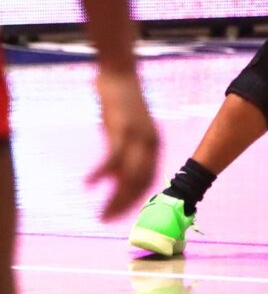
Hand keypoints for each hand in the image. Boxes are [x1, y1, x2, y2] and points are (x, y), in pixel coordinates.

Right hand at [89, 68, 158, 220]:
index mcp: (154, 144)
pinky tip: (87, 184)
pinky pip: (113, 157)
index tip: (118, 216)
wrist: (120, 74)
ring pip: (129, 175)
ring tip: (100, 214)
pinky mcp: (122, 127)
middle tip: (105, 220)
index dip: (134, 201)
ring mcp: (138, 135)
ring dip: (115, 198)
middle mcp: (151, 142)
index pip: (149, 181)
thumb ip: (124, 155)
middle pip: (140, 182)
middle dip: (124, 205)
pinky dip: (101, 173)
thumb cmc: (120, 105)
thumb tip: (115, 181)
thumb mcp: (125, 134)